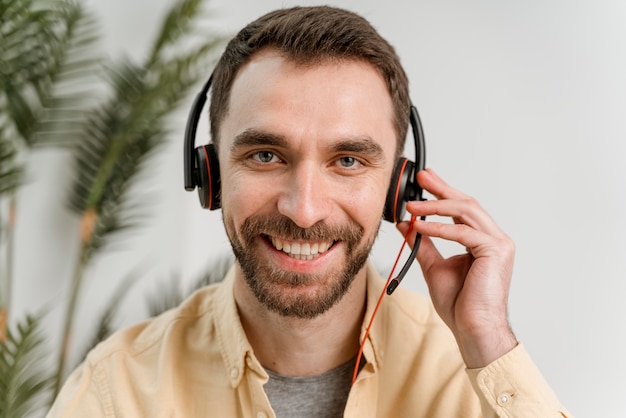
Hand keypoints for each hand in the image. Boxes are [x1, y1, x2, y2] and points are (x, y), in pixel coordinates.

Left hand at [397, 168, 517, 367]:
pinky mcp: (495, 251)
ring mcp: (498, 244)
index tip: (424, 181)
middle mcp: (494, 239)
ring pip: (466, 212)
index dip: (443, 192)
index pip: (462, 209)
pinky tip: (420, 226)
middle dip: (441, 189)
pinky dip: (439, 228)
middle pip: (466, 203)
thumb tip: (405, 225)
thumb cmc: (460, 305)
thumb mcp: (434, 267)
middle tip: (420, 178)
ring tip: (412, 205)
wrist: (473, 329)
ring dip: (436, 205)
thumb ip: (422, 244)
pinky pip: (462, 232)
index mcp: (483, 241)